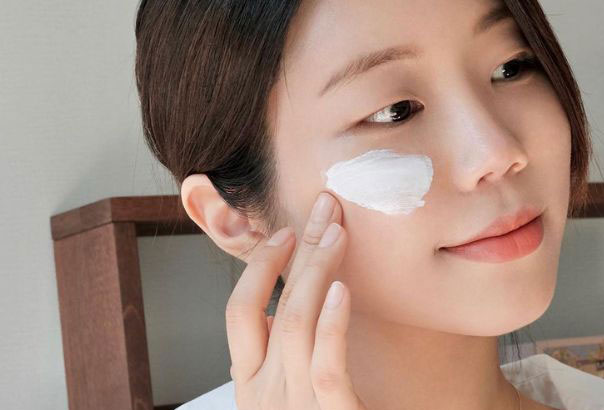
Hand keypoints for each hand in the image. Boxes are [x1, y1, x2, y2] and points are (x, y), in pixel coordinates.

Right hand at [225, 191, 367, 409]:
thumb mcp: (290, 389)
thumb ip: (287, 351)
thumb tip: (295, 301)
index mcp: (249, 381)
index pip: (238, 310)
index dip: (258, 264)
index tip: (287, 229)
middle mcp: (261, 391)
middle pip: (266, 304)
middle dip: (296, 249)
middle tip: (325, 207)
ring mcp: (291, 405)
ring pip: (294, 323)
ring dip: (316, 270)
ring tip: (338, 232)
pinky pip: (325, 365)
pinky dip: (332, 324)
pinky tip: (342, 289)